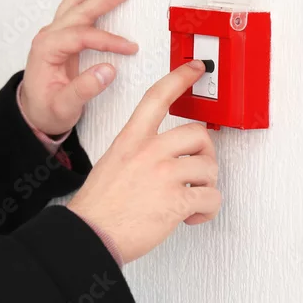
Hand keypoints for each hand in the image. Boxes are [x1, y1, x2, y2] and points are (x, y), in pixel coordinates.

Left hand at [19, 0, 138, 136]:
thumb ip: (84, 89)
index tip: (130, 47)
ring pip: (74, 3)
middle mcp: (48, 37)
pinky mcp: (60, 37)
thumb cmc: (46, 110)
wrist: (32, 113)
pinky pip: (72, 8)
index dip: (108, 40)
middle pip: (78, 10)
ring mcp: (53, 34)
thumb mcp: (64, 106)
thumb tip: (108, 70)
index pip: (82, 36)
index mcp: (47, 50)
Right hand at [67, 60, 220, 264]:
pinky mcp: (177, 201)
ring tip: (190, 197)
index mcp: (131, 139)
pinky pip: (211, 198)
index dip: (180, 79)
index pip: (157, 98)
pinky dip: (206, 210)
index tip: (194, 69)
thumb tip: (163, 157)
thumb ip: (138, 152)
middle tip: (197, 166)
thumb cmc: (99, 206)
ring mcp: (164, 175)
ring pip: (209, 167)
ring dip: (206, 186)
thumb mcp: (112, 162)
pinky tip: (191, 215)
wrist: (91, 233)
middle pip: (197, 134)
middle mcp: (149, 152)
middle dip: (204, 153)